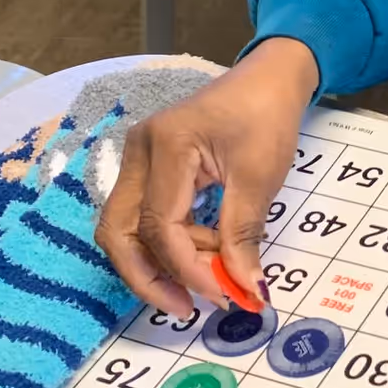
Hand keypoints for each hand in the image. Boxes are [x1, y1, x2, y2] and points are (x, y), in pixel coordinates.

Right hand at [95, 38, 319, 317]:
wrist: (269, 79)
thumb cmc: (267, 116)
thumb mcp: (260, 176)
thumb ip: (243, 234)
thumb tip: (247, 290)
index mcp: (165, 144)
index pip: (159, 225)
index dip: (187, 268)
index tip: (223, 294)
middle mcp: (138, 151)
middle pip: (117, 231)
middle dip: (147, 277)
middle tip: (186, 308)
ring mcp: (138, 159)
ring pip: (124, 228)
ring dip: (157, 264)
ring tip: (205, 280)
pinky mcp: (148, 168)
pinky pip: (142, 217)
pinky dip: (167, 244)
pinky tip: (201, 256)